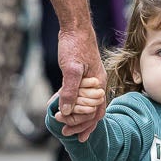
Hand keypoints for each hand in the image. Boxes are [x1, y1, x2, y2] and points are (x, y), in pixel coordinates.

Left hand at [55, 25, 106, 140]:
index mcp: (98, 84)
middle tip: (66, 133)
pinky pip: (80, 94)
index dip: (83, 124)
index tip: (68, 130)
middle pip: (92, 111)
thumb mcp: (71, 68)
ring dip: (77, 116)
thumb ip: (69, 90)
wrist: (75, 26)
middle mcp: (97, 85)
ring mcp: (90, 80)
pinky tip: (61, 106)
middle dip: (80, 124)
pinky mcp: (82, 76)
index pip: (94, 112)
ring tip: (66, 125)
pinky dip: (72, 103)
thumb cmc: (75, 45)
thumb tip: (66, 110)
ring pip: (87, 104)